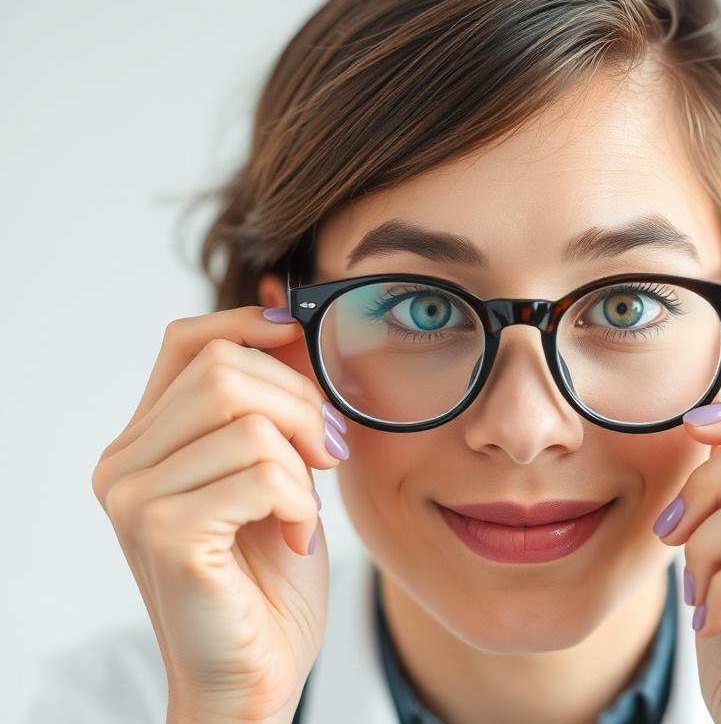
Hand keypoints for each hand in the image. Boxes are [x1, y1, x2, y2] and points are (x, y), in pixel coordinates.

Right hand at [91, 306, 349, 723]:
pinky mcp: (166, 535)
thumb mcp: (280, 472)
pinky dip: (300, 501)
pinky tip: (296, 537)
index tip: (303, 338)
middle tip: (328, 454)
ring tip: (303, 509)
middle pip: (225, 370)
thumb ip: (275, 403)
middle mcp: (124, 465)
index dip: (249, 325)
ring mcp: (136, 499)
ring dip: (301, 463)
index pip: (186, 341)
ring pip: (248, 420)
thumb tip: (290, 312)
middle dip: (301, 403)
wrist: (257, 675)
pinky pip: (260, 471)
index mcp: (146, 443)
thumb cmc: (268, 578)